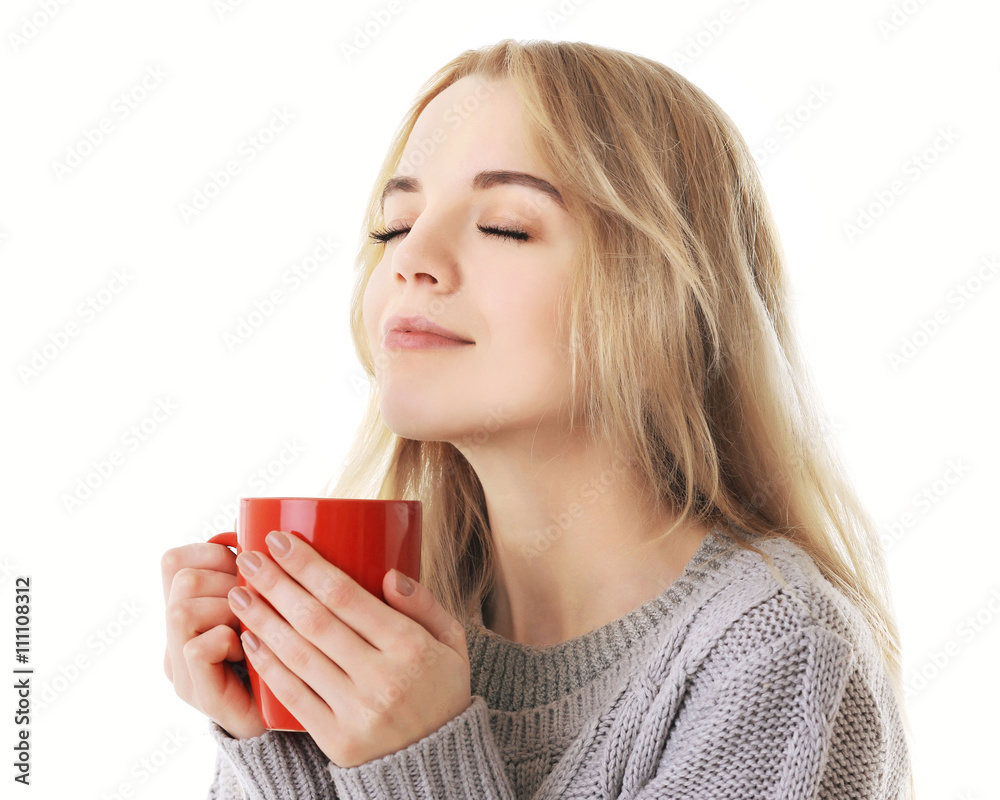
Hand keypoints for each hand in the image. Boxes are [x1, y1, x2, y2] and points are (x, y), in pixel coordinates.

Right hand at [161, 542, 266, 739]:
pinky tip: (247, 650)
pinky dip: (227, 640)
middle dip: (227, 581)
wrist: (287, 713)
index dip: (211, 553)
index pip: (173, 560)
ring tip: (250, 625)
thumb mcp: (264, 600)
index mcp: (185, 607)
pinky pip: (197, 648)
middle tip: (254, 602)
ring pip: (182, 610)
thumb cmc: (282, 647)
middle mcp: (173, 636)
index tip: (242, 567)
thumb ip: (253, 572)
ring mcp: (179, 666)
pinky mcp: (195, 692)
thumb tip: (263, 532)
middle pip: (181, 580)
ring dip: (227, 609)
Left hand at [228, 531, 471, 767]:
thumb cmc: (442, 690)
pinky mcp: (338, 740)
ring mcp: (358, 711)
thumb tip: (389, 575)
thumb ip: (425, 604)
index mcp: (411, 647)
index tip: (280, 541)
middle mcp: (383, 678)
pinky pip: (294, 695)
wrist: (440, 762)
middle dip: (275, 583)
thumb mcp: (452, 642)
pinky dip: (268, 666)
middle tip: (248, 557)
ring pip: (299, 655)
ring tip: (239, 594)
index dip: (308, 565)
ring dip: (263, 620)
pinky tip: (250, 640)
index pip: (347, 596)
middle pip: (315, 621)